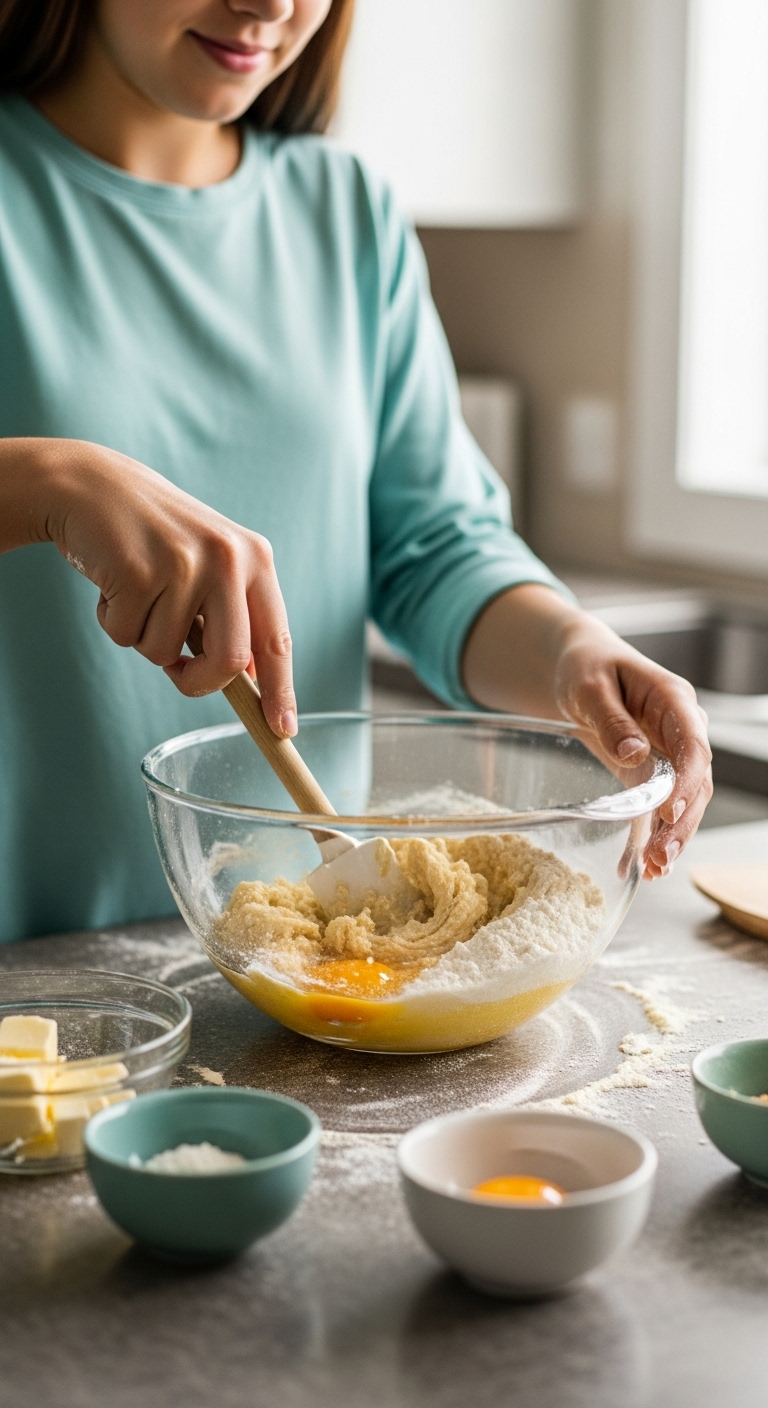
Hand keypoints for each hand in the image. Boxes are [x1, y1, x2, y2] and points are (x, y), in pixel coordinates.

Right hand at [9, 437, 296, 734]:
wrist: (93, 487)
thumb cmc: (154, 539)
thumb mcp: (208, 565)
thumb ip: (231, 615)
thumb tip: (247, 680)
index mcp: (255, 559)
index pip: (276, 640)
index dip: (280, 690)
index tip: (283, 728)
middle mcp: (228, 559)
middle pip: (229, 662)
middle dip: (200, 682)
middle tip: (179, 672)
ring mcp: (184, 563)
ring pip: (167, 654)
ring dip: (143, 638)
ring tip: (137, 593)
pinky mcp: (139, 570)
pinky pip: (126, 635)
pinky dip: (112, 622)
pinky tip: (113, 583)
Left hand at [462, 584, 712, 877]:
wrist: (583, 665)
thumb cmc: (588, 667)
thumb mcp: (590, 687)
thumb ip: (610, 718)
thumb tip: (634, 752)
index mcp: (673, 701)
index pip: (692, 745)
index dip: (686, 781)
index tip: (670, 811)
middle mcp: (680, 730)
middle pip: (695, 781)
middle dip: (681, 822)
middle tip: (662, 855)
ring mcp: (669, 753)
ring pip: (683, 801)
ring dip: (671, 836)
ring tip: (655, 869)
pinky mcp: (652, 773)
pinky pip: (657, 808)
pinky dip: (651, 837)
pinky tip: (642, 866)